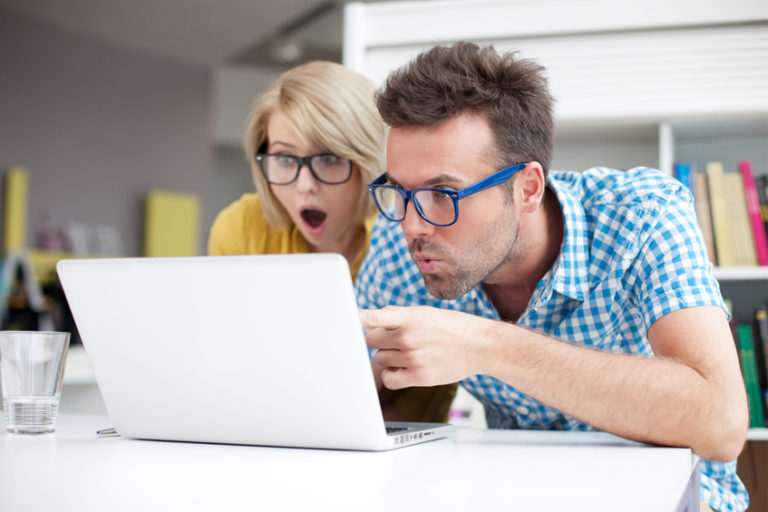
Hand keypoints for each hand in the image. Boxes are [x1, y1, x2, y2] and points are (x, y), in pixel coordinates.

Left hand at [360, 305, 494, 389]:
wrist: (480, 345)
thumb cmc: (451, 327)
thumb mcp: (425, 313)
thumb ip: (397, 316)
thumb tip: (371, 321)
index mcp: (409, 316)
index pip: (375, 317)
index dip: (355, 320)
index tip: (340, 321)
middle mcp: (409, 336)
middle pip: (370, 341)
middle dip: (379, 341)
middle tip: (396, 340)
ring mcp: (413, 357)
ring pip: (379, 359)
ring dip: (388, 357)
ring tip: (409, 352)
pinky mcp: (419, 376)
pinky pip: (388, 378)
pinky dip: (392, 374)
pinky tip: (403, 368)